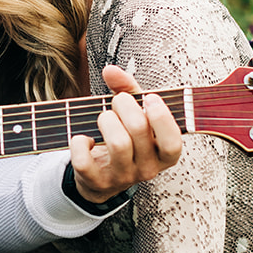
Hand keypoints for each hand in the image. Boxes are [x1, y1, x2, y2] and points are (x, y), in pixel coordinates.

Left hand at [69, 64, 182, 203]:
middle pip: (139, 130)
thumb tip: (110, 70)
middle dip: (124, 105)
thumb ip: (127, 89)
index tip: (149, 98)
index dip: (161, 117)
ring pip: (117, 143)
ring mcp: (123, 177)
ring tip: (103, 118)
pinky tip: (85, 138)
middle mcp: (147, 169)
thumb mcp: (134, 113)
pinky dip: (79, 142)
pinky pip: (84, 160)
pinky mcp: (97, 182)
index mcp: (164, 153)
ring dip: (105, 120)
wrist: (102, 174)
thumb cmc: (125, 138)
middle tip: (118, 102)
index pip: (172, 142)